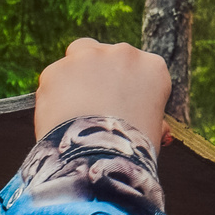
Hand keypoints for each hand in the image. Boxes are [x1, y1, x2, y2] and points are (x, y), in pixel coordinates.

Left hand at [33, 38, 171, 148]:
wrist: (98, 161)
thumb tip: (160, 130)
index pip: (138, 69)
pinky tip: (58, 117)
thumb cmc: (132, 152)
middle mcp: (123, 54)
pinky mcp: (57, 69)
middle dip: (100, 75)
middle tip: (94, 106)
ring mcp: (89, 57)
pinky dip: (53, 94)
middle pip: (107, 55)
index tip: (120, 105)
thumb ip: (152, 121)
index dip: (126, 87)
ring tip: (73, 109)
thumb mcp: (152, 133)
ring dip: (76, 76)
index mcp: (153, 67)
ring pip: (78, 56)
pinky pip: (53, 78)